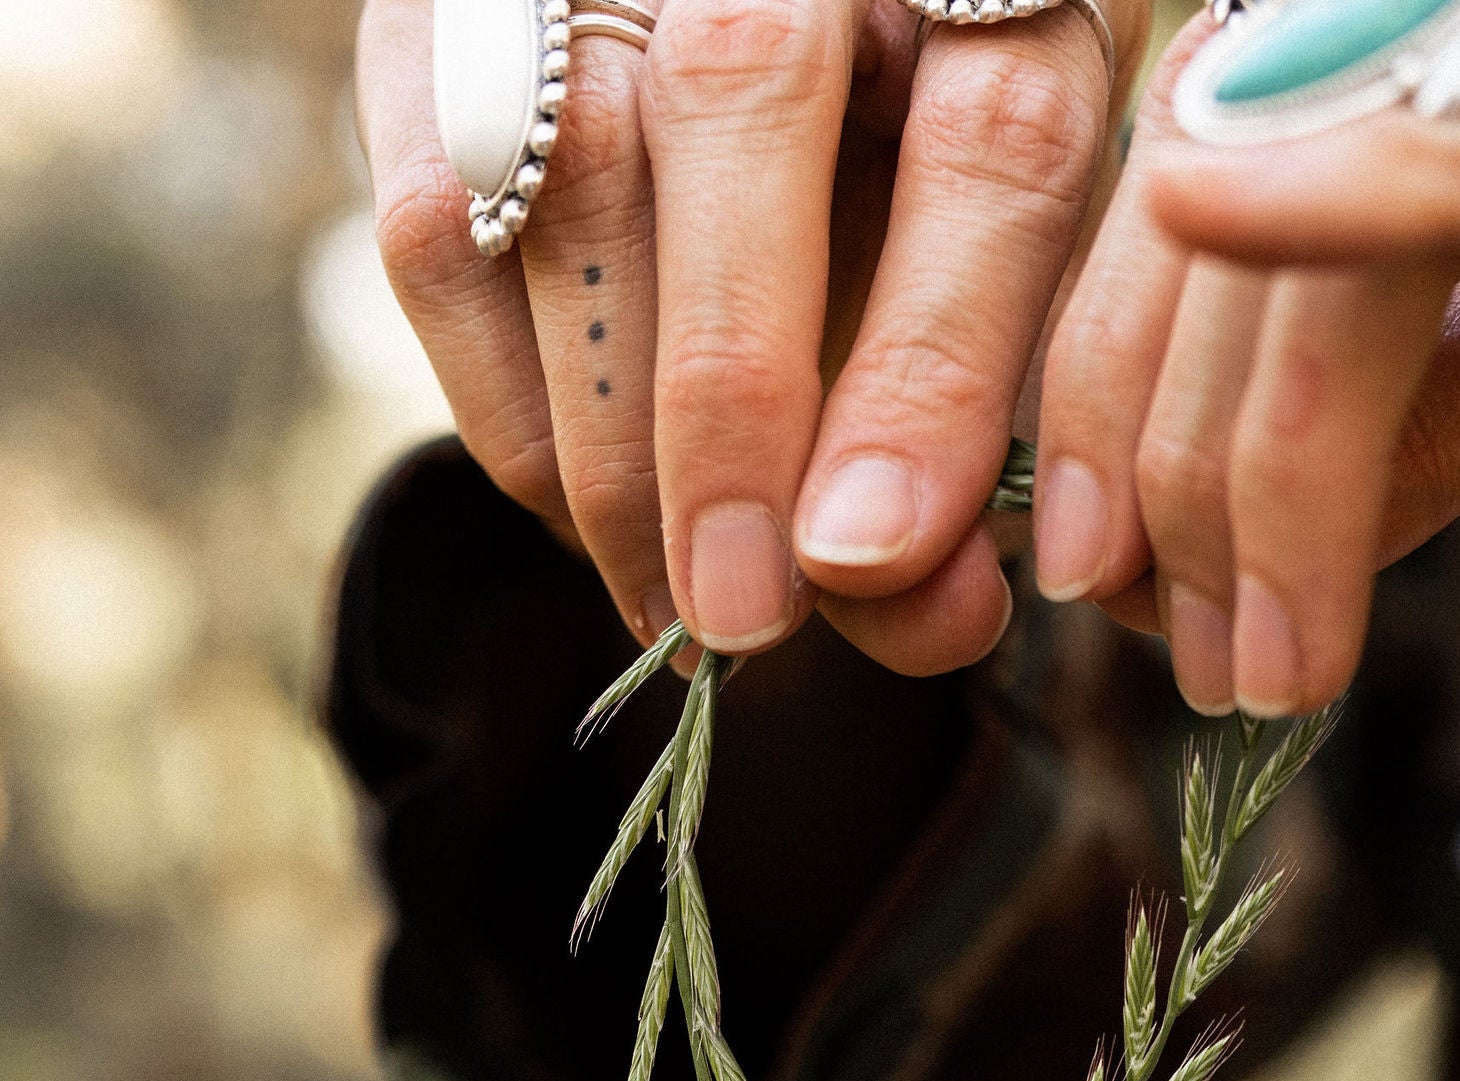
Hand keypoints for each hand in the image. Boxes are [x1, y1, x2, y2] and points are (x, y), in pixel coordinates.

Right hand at [360, 0, 1142, 671]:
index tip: (875, 556)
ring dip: (618, 450)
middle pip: (743, 101)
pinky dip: (519, 423)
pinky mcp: (442, 30)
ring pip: (574, 175)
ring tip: (677, 612)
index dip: (933, 366)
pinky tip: (598, 529)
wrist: (721, 55)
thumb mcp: (977, 297)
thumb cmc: (908, 200)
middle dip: (735, 405)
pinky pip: (443, 239)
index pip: (991, 138)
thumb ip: (963, 437)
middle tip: (743, 616)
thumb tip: (930, 617)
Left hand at [1035, 0, 1459, 715]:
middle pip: (1251, 136)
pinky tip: (1234, 224)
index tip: (1100, 567)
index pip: (1231, 135)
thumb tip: (1225, 542)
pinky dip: (1385, 177)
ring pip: (1369, 153)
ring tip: (1257, 652)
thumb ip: (1428, 388)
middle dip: (1172, 426)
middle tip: (1169, 643)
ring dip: (1273, 427)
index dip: (1125, 354)